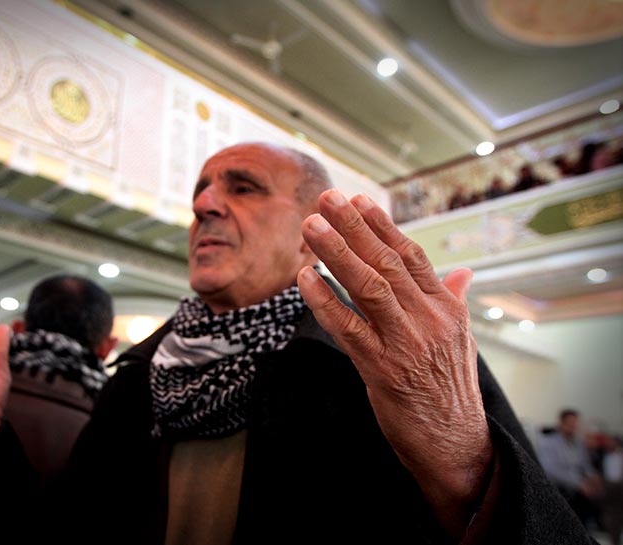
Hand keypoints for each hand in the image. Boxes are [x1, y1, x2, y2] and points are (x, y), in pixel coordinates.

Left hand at [297, 190, 491, 537]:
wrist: (454, 443)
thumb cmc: (451, 388)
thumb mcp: (461, 339)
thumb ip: (454, 301)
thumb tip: (462, 272)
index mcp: (446, 308)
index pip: (411, 256)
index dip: (382, 226)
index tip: (358, 199)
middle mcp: (428, 320)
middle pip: (386, 263)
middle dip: (354, 228)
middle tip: (327, 198)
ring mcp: (405, 344)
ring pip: (367, 287)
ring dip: (337, 253)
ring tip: (311, 226)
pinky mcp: (382, 370)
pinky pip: (347, 327)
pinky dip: (324, 300)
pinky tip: (305, 278)